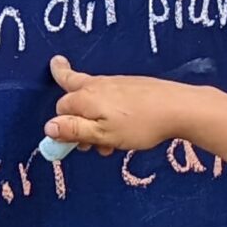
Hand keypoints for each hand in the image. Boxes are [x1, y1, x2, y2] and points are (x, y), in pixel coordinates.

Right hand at [46, 55, 198, 156]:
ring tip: (108, 142)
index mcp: (85, 97)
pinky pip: (109, 95)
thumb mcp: (103, 135)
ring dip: (93, 118)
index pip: (60, 109)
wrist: (178, 107)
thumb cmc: (140, 124)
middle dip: (69, 109)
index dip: (63, 127)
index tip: (75, 145)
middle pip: (69, 85)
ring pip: (92, 96)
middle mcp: (96, 84)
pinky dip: (108, 111)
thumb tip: (48, 128)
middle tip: (80, 138)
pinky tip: (122, 126)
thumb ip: (74, 130)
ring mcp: (115, 81)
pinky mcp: (130, 83)